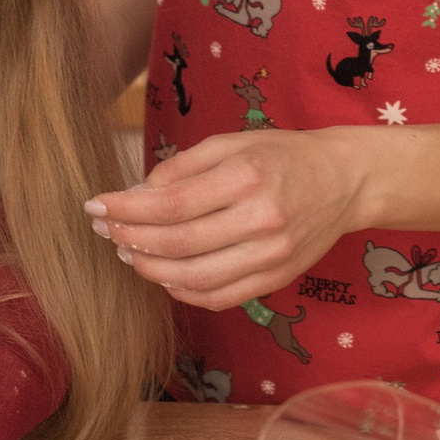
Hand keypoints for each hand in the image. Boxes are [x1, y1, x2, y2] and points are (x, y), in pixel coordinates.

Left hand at [87, 128, 367, 309]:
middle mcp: (261, 221)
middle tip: (101, 229)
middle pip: (178, 244)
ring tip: (126, 251)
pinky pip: (219, 297)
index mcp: (247, 178)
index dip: (125, 209)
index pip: (171, 204)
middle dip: (129, 238)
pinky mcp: (277, 280)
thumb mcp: (231, 142)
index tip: (94, 205)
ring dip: (150, 269)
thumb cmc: (282, 155)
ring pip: (195, 279)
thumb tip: (135, 194)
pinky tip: (162, 273)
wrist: (345, 181)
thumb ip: (182, 167)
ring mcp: (272, 257)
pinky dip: (182, 291)